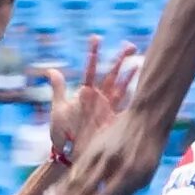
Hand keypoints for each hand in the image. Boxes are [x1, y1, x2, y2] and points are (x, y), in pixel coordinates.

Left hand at [40, 37, 136, 165]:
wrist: (70, 156)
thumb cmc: (62, 135)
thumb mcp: (59, 110)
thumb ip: (58, 89)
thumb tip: (51, 70)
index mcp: (85, 93)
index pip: (90, 69)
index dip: (93, 54)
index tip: (96, 38)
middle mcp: (99, 98)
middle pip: (111, 74)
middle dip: (120, 60)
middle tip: (130, 45)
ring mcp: (108, 109)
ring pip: (122, 87)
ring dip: (130, 74)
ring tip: (139, 60)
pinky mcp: (115, 120)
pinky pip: (126, 106)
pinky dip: (135, 96)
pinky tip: (144, 86)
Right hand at [44, 99, 170, 194]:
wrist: (146, 116)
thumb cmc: (149, 151)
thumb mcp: (145, 174)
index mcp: (128, 172)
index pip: (104, 194)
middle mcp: (111, 162)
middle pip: (83, 187)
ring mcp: (100, 153)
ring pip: (75, 177)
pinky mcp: (92, 146)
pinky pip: (75, 167)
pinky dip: (64, 181)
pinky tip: (53, 191)